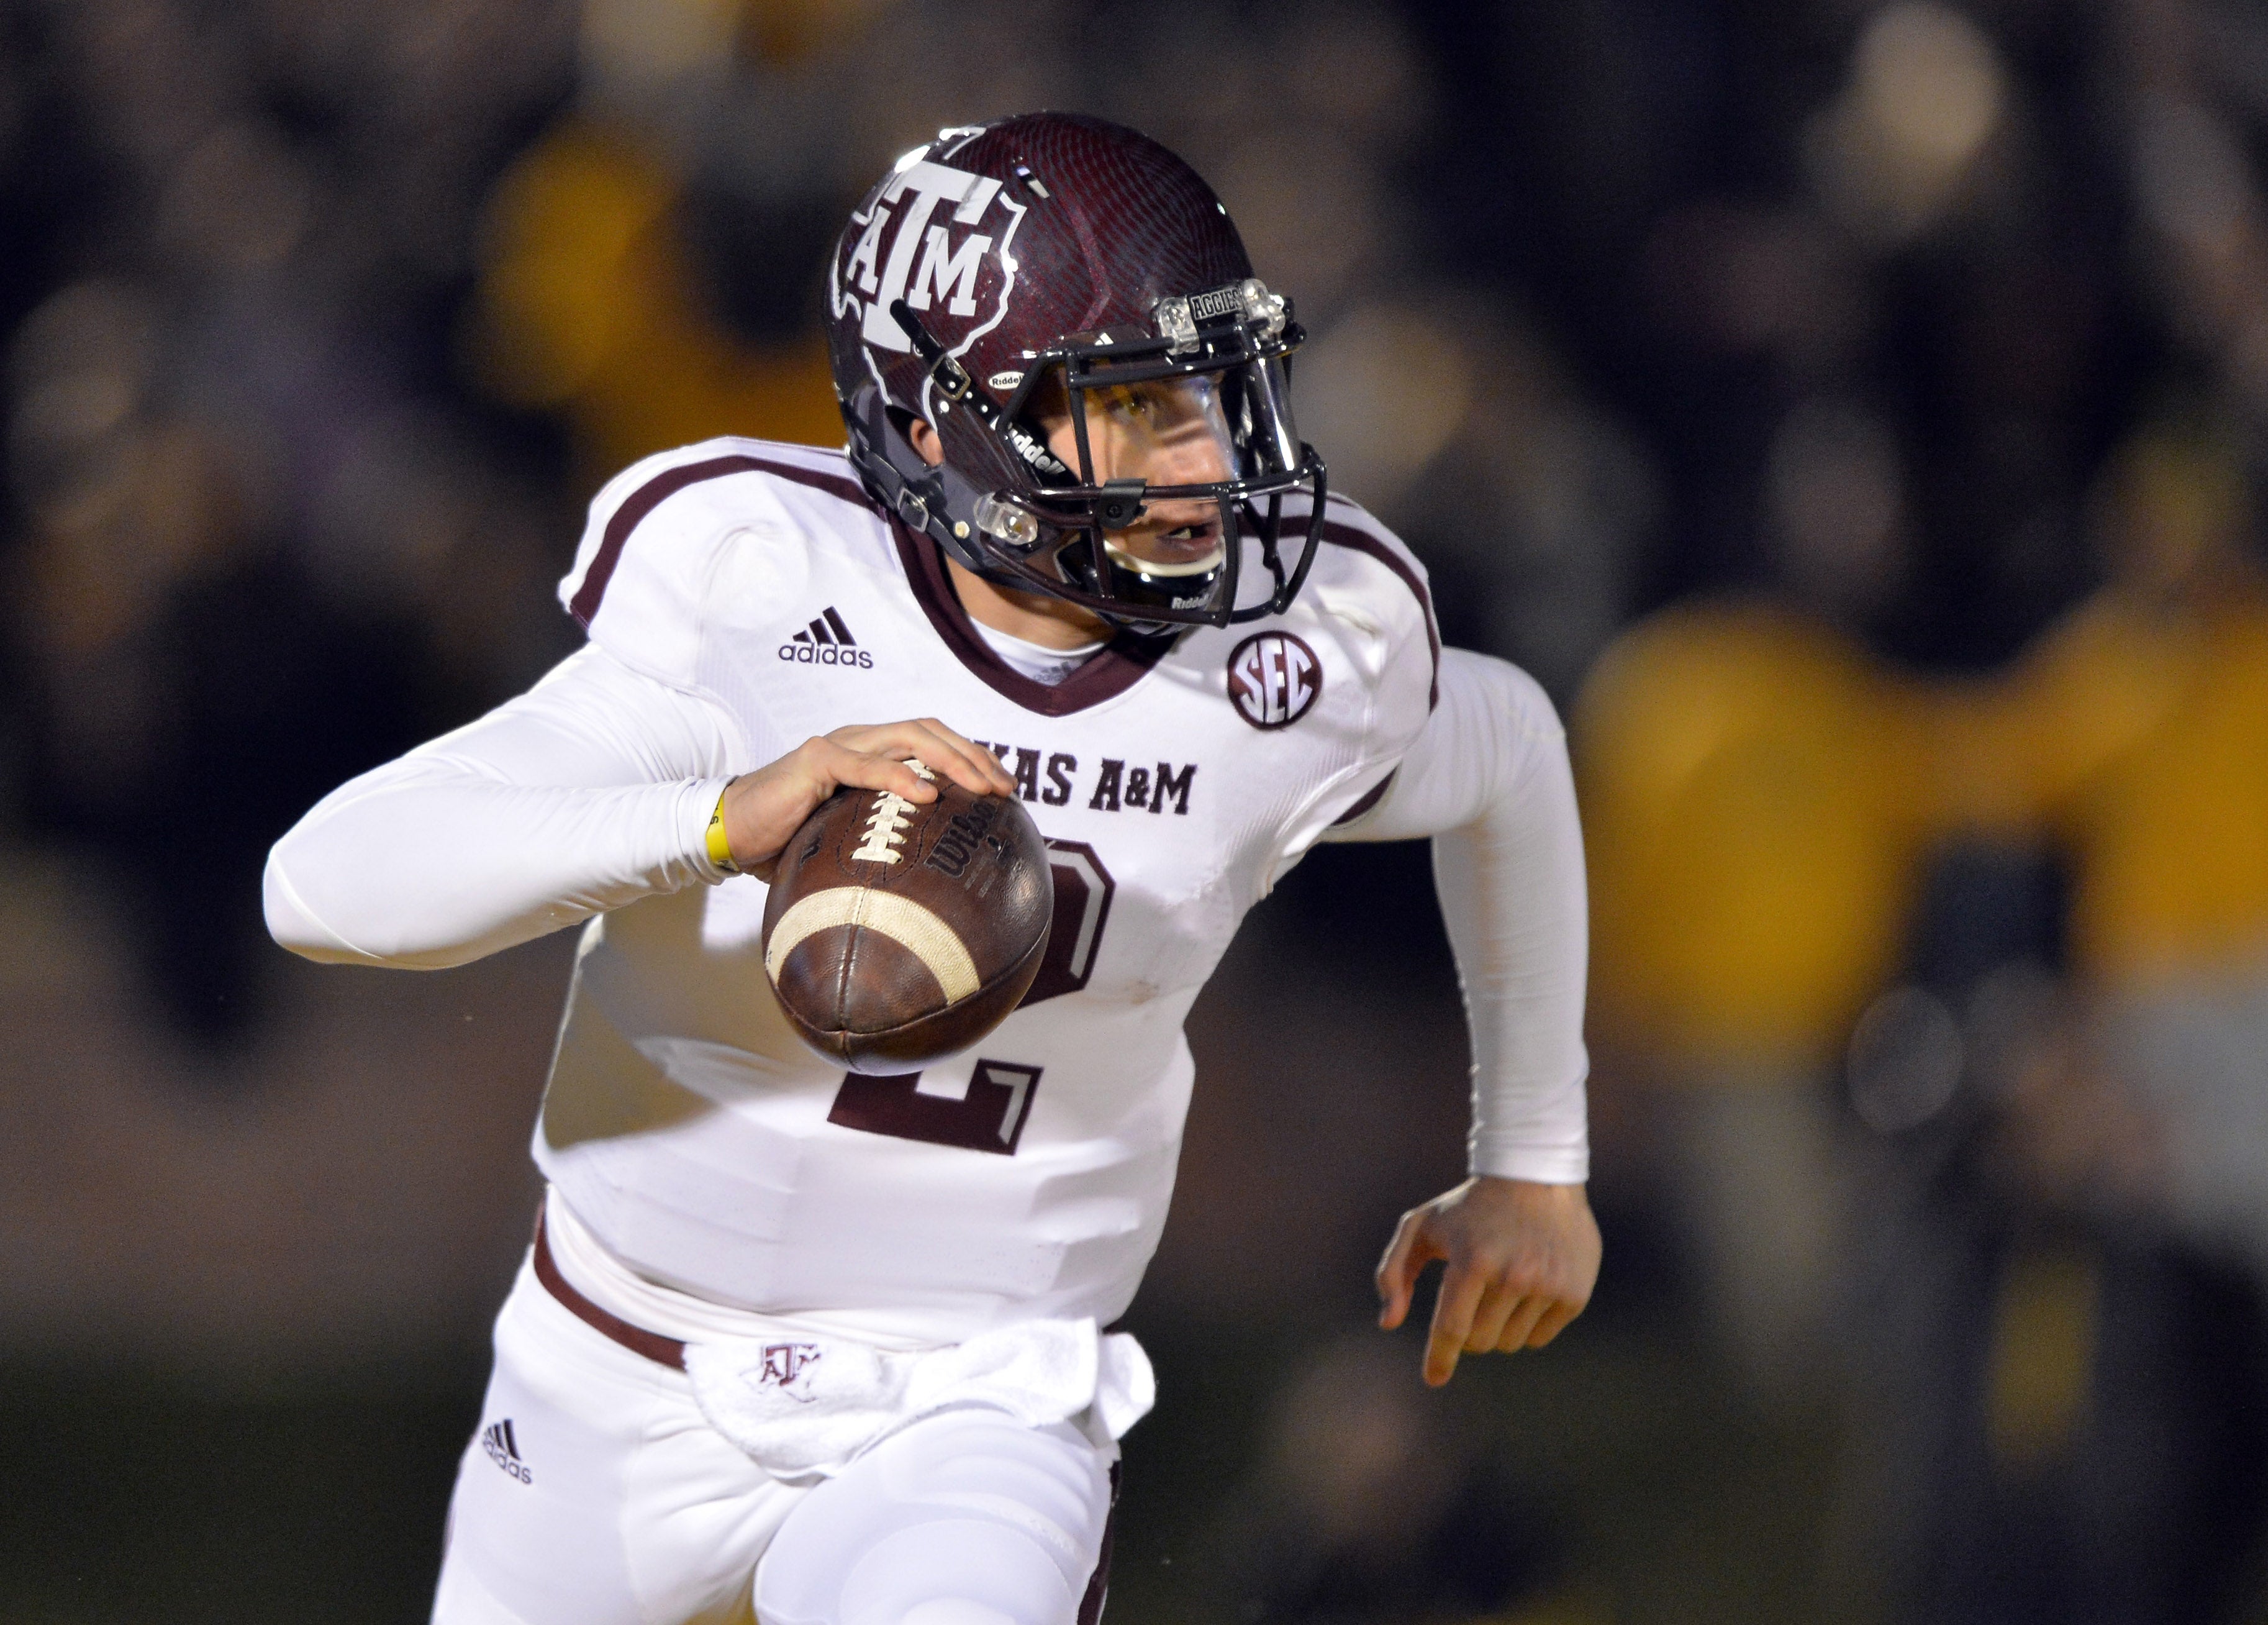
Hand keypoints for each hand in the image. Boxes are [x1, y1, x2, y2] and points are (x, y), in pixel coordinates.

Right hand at [720, 719, 1016, 881]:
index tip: (1004, 790)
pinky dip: (899, 775)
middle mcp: (860, 741)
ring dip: (951, 760)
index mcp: (871, 753)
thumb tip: (931, 884)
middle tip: (1005, 790)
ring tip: (980, 787)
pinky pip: (864, 763)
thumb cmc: (788, 841)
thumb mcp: (847, 841)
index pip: (933, 742)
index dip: (972, 758)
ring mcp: (838, 746)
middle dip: (974, 756)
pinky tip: (927, 794)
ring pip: (908, 737)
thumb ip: (884, 843)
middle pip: (931, 732)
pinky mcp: (815, 760)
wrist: (730, 832)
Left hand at [1375, 1177, 1600, 1386]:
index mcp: (1472, 1260)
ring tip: (1500, 1286)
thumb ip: (1394, 1271)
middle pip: (1480, 1341)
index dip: (1439, 1358)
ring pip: (1509, 1343)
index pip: (1451, 1328)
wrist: (1537, 1175)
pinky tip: (1527, 1289)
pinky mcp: (1574, 1293)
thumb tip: (1388, 1322)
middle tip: (1471, 1300)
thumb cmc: (1470, 1206)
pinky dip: (1526, 1324)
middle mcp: (1513, 1276)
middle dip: (1468, 1330)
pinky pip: (1539, 1338)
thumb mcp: (1421, 1225)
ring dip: (1498, 1326)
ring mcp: (1547, 1286)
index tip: (1433, 1377)